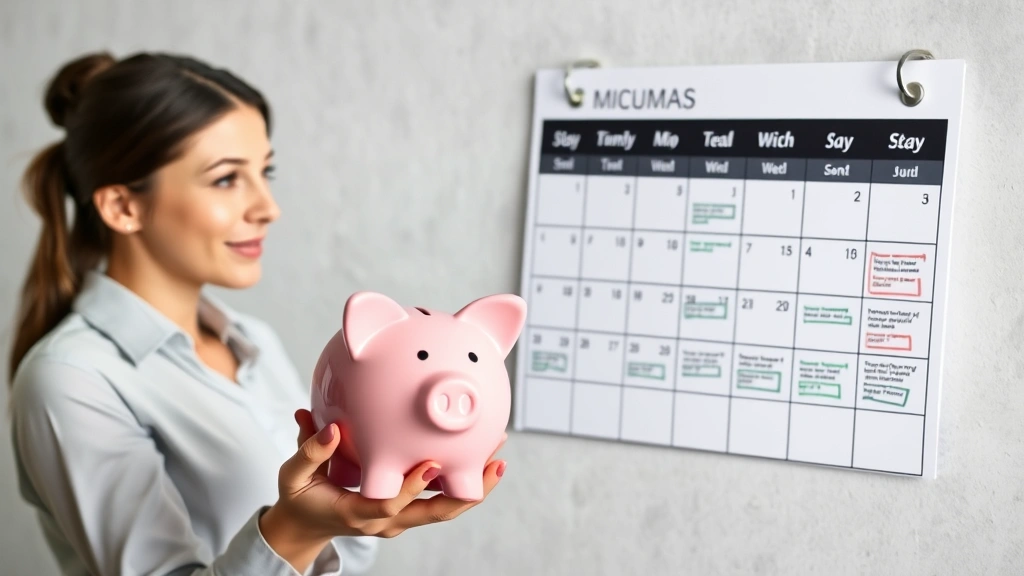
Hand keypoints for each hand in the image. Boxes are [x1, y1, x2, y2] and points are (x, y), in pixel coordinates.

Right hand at [260, 409, 505, 570]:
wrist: (305, 526)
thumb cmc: (299, 498)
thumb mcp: (292, 475)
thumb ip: (309, 451)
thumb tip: (326, 425)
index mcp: (357, 513)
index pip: (389, 505)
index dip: (411, 487)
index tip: (432, 465)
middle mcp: (385, 522)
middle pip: (434, 513)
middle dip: (467, 492)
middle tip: (493, 465)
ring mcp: (399, 520)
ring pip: (443, 509)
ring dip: (472, 486)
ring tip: (498, 457)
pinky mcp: (407, 513)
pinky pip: (440, 501)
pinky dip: (461, 482)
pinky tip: (480, 457)